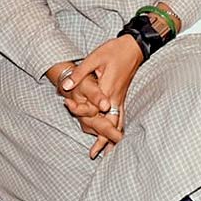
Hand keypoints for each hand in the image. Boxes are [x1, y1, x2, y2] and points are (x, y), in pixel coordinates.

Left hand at [63, 35, 143, 155]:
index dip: (82, 114)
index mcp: (108, 88)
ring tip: (110, 151)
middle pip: (110, 122)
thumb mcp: (94, 58)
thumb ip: (79, 74)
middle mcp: (115, 96)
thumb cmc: (114, 50)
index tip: (71, 111)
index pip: (94, 109)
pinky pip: (121, 114)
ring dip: (113, 135)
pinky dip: (118, 126)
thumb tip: (66, 86)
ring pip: (118, 120)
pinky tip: (118, 133)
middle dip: (104, 139)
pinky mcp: (122, 95)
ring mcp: (121, 97)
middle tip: (95, 154)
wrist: (134, 46)